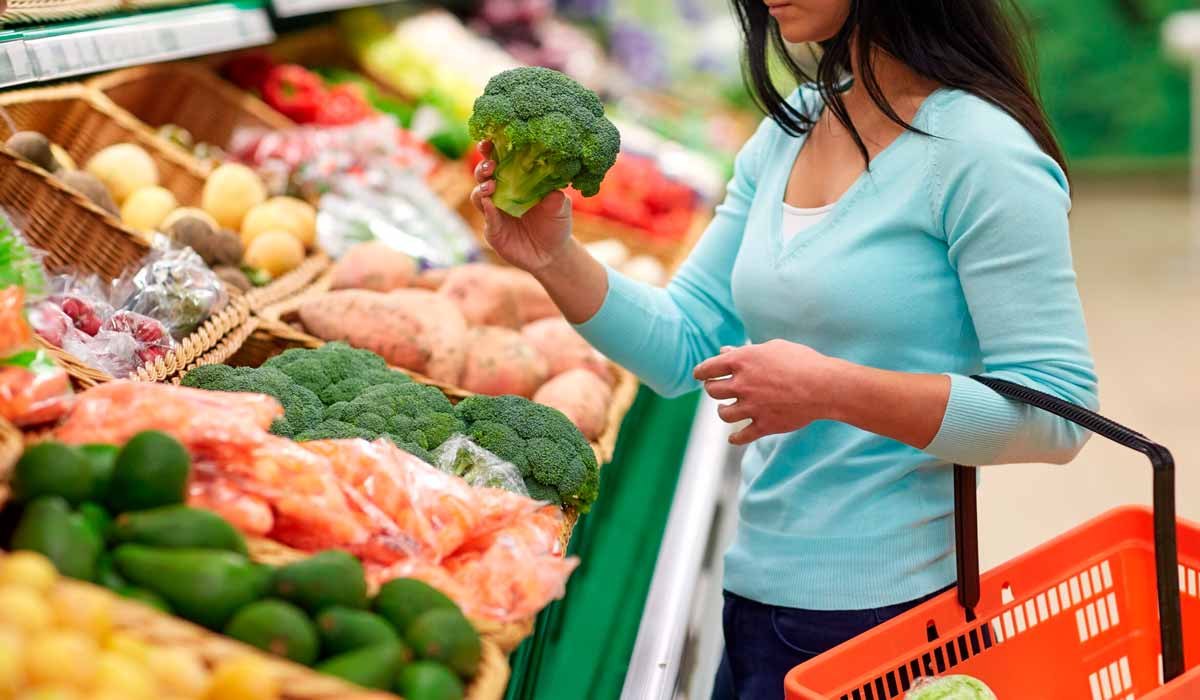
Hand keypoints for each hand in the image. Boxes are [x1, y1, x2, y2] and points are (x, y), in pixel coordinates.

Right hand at [470, 141, 572, 273]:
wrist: (552, 254)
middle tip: (491, 165)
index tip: (489, 141)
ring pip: (478, 196)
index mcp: (515, 181)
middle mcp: (500, 194)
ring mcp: (494, 213)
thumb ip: (555, 198)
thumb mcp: (560, 208)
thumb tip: (553, 189)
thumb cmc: (556, 224)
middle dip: (482, 167)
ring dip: (481, 188)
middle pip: (483, 176)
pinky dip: (488, 211)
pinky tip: (490, 205)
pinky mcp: (494, 231)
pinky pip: (487, 219)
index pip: (499, 161)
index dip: (491, 150)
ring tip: (491, 186)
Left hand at [693, 340, 842, 444]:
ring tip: (726, 409)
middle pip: (713, 391)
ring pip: (724, 413)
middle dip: (712, 389)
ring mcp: (752, 407)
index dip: (701, 372)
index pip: (708, 368)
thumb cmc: (802, 361)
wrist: (824, 386)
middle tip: (716, 389)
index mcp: (742, 361)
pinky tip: (733, 438)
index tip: (700, 375)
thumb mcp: (773, 348)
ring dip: (722, 411)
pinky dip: (735, 438)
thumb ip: (745, 351)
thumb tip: (725, 351)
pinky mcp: (764, 425)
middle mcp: (742, 385)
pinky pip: (742, 436)